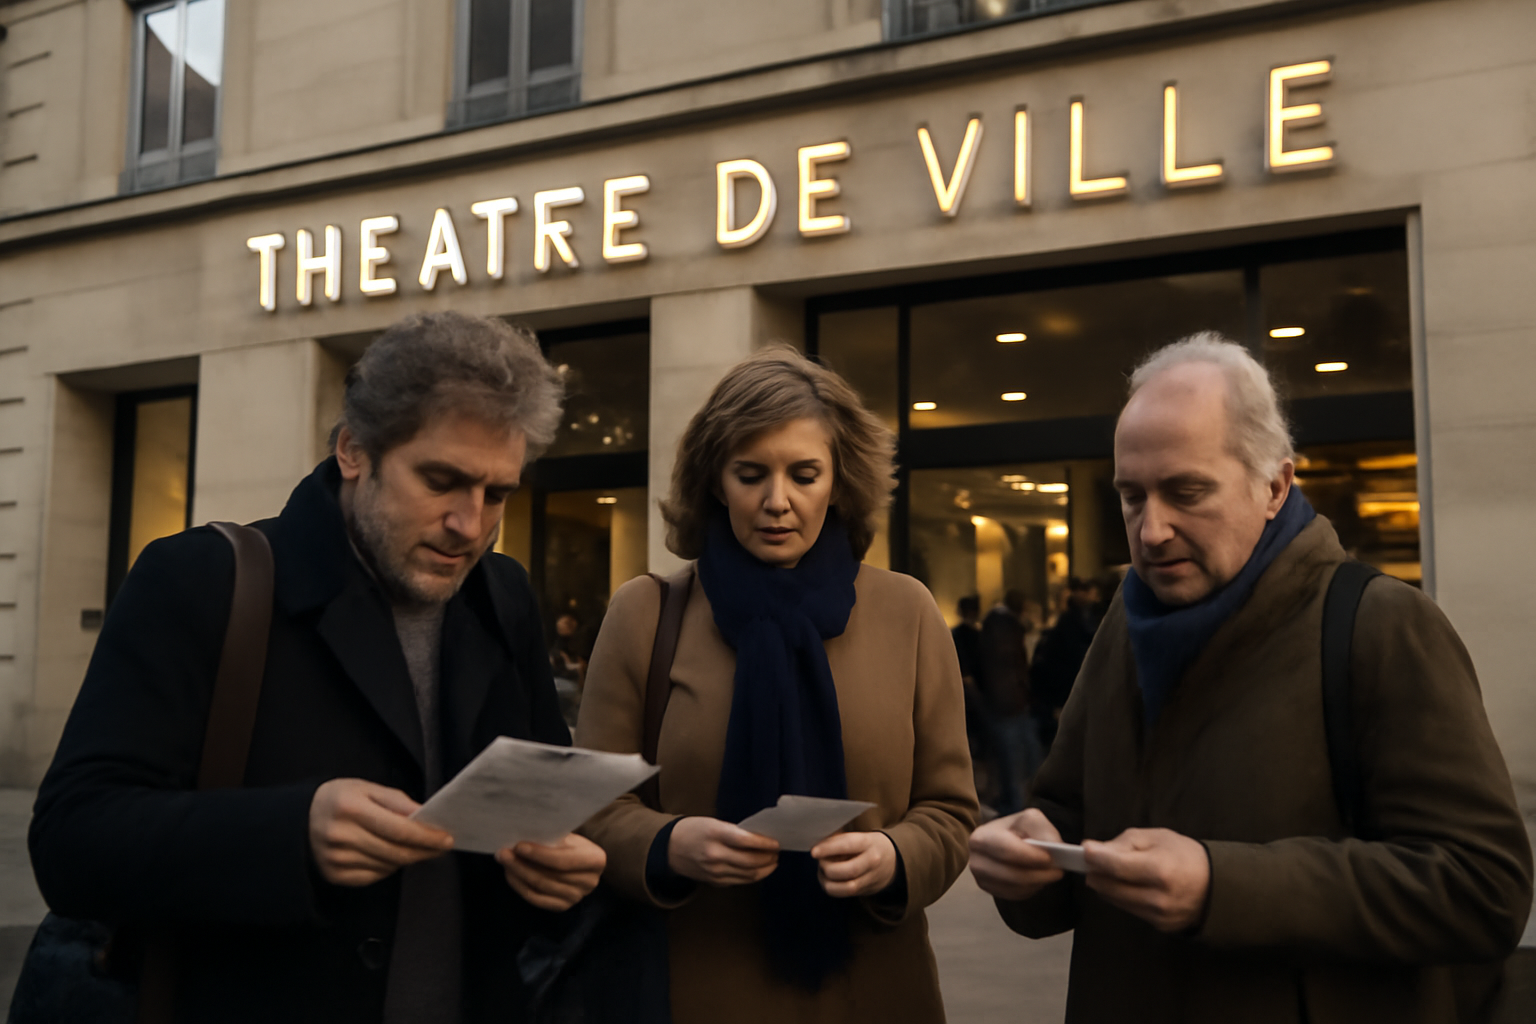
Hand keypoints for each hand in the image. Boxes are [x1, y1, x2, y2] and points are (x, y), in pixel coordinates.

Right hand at [308, 778, 452, 886]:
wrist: (300, 820)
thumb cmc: (340, 799)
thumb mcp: (366, 788)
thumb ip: (397, 800)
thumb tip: (425, 815)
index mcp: (350, 808)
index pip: (398, 828)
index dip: (426, 836)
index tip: (447, 838)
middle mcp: (341, 836)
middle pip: (395, 851)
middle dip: (424, 851)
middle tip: (442, 847)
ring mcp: (336, 859)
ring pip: (388, 866)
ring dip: (408, 858)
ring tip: (416, 848)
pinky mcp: (335, 875)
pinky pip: (374, 876)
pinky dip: (389, 867)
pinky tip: (391, 855)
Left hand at [496, 833, 605, 911]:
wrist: (580, 860)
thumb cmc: (571, 843)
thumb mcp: (568, 836)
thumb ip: (551, 837)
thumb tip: (521, 836)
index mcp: (595, 860)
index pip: (563, 861)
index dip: (539, 854)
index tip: (518, 846)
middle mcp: (589, 882)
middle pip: (549, 876)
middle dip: (522, 864)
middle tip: (503, 853)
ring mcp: (576, 897)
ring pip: (540, 887)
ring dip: (518, 874)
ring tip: (504, 861)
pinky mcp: (562, 906)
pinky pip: (537, 899)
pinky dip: (520, 886)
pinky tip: (510, 874)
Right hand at [668, 817, 778, 885]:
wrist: (669, 848)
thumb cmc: (693, 830)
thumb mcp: (712, 822)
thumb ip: (735, 831)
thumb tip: (761, 838)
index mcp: (714, 834)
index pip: (745, 841)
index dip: (764, 843)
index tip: (776, 842)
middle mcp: (714, 855)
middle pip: (750, 861)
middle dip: (768, 857)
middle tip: (777, 851)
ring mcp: (715, 872)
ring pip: (748, 874)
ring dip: (765, 868)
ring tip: (773, 860)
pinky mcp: (715, 882)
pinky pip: (740, 881)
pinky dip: (754, 876)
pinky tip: (760, 869)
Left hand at [811, 832, 897, 897]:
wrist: (894, 860)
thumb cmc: (868, 844)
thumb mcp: (859, 835)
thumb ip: (839, 839)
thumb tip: (818, 845)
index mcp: (869, 842)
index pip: (848, 844)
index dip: (829, 848)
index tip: (814, 851)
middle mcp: (872, 861)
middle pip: (848, 870)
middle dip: (828, 867)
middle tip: (819, 861)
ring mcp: (870, 878)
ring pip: (847, 887)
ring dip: (828, 881)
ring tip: (823, 871)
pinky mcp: (866, 891)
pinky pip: (845, 894)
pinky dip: (832, 888)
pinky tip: (828, 880)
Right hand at [968, 808, 1064, 900]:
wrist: (1001, 842)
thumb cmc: (1016, 830)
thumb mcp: (1030, 820)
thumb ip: (1043, 830)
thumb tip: (1053, 848)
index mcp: (982, 837)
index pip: (1006, 850)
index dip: (1030, 856)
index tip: (1050, 858)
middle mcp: (977, 860)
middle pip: (1011, 875)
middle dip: (1038, 874)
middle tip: (1058, 871)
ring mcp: (981, 879)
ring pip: (1015, 888)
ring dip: (1037, 883)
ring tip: (1050, 874)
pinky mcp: (990, 891)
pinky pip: (1015, 896)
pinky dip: (1031, 889)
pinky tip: (1037, 879)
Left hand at [1083, 828, 1209, 932]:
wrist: (1218, 886)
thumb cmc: (1185, 855)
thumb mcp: (1158, 838)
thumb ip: (1125, 843)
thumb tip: (1094, 850)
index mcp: (1160, 870)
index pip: (1117, 867)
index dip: (1096, 858)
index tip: (1084, 850)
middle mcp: (1158, 897)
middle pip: (1110, 887)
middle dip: (1096, 872)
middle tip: (1090, 861)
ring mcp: (1158, 915)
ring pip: (1115, 900)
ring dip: (1105, 885)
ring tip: (1106, 871)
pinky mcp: (1159, 926)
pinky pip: (1128, 909)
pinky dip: (1121, 896)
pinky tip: (1125, 885)